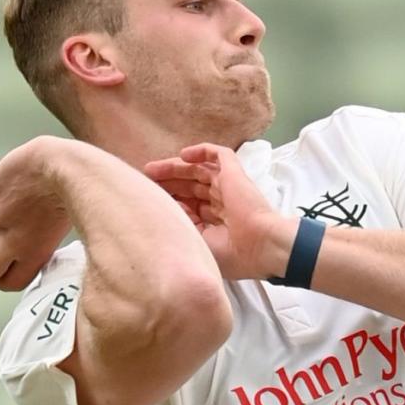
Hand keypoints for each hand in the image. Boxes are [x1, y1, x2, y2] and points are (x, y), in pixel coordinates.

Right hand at [0, 137, 72, 290]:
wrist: (63, 165)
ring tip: (15, 192)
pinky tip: (15, 177)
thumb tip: (35, 243)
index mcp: (34, 253)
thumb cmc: (74, 192)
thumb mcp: (62, 227)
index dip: (2, 277)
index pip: (8, 283)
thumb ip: (43, 240)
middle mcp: (10, 242)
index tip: (4, 265)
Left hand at [144, 143, 293, 279]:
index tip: (147, 200)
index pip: (187, 205)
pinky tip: (183, 154)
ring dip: (174, 167)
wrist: (260, 246)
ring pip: (198, 169)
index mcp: (214, 222)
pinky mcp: (235, 174)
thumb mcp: (197, 243)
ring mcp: (228, 186)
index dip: (168, 200)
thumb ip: (181, 227)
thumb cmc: (232, 254)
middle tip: (144, 181)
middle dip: (166, 183)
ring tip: (151, 170)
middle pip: (189, 186)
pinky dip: (202, 150)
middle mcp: (220, 202)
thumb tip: (164, 209)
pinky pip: (219, 154)